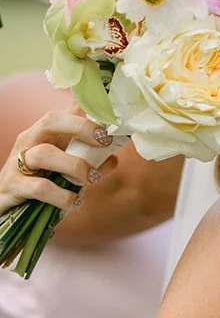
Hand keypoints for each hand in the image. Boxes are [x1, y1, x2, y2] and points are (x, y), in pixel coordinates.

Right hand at [0, 110, 117, 214]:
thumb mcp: (64, 169)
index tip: (111, 119)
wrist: (7, 208)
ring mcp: (17, 162)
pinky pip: (40, 187)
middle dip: (81, 128)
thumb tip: (112, 158)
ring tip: (92, 179)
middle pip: (51, 121)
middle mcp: (28, 141)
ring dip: (75, 166)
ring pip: (46, 154)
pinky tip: (74, 202)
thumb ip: (87, 162)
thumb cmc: (38, 184)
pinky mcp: (12, 186)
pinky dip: (63, 195)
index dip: (87, 109)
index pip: (63, 112)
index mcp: (43, 134)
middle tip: (104, 142)